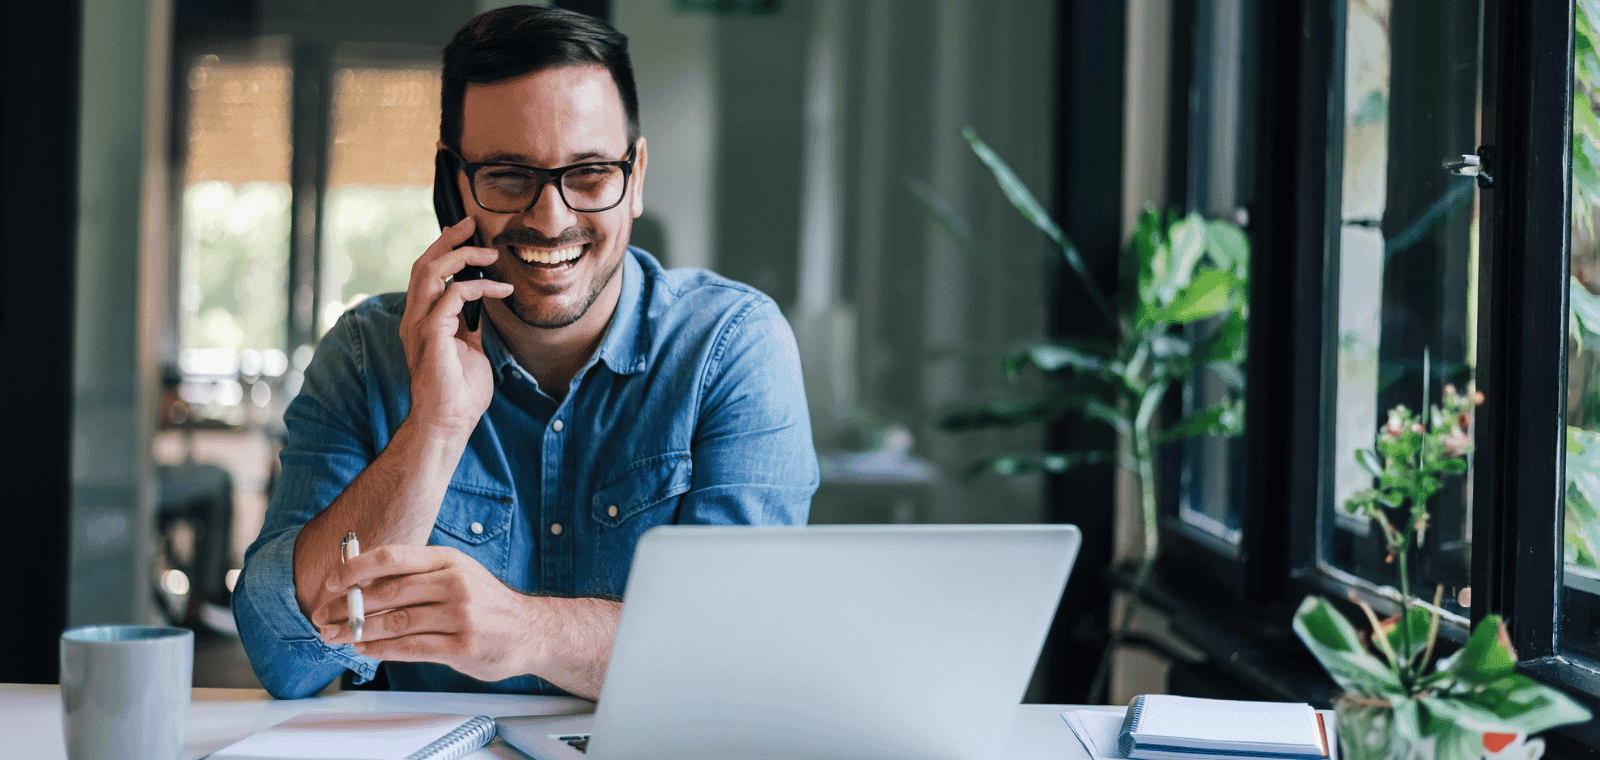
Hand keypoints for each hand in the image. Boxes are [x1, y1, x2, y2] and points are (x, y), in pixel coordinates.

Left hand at [314, 544, 542, 683]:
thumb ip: (416, 576)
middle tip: (323, 617)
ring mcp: (461, 615)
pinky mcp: (463, 646)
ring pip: (396, 622)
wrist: (531, 630)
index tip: (331, 582)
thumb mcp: (456, 574)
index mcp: (448, 560)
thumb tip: (362, 583)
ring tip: (336, 636)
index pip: (393, 557)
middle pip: (389, 592)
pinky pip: (411, 648)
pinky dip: (382, 650)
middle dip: (349, 606)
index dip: (355, 569)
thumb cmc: (485, 603)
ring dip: (359, 631)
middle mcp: (455, 583)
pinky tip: (365, 649)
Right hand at [399, 217, 514, 438]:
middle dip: (447, 240)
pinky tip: (499, 290)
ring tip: (488, 253)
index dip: (444, 250)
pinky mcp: (431, 334)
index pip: (426, 274)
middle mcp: (414, 318)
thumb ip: (469, 326)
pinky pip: (451, 296)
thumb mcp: (469, 349)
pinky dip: (477, 287)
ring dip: (460, 256)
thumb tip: (481, 307)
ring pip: (430, 272)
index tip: (468, 236)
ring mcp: (419, 325)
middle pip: (423, 264)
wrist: (449, 422)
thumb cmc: (460, 392)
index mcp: (421, 320)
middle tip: (471, 225)